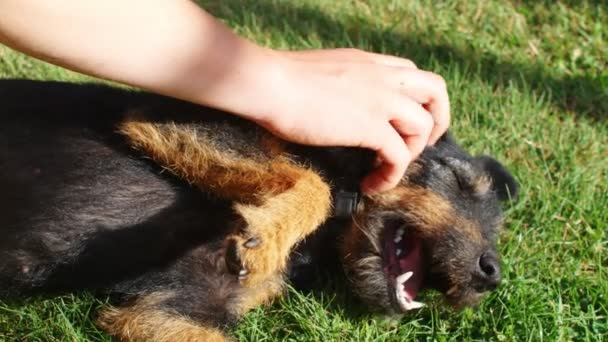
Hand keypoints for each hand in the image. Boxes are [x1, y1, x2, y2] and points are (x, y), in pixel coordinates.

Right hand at [255, 48, 449, 192]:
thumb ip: (341, 84)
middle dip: (437, 121)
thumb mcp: (323, 72)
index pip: (411, 74)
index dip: (416, 99)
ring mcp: (381, 100)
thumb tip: (338, 105)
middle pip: (436, 90)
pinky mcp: (371, 126)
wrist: (270, 84)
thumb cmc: (281, 80)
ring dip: (412, 152)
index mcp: (370, 63)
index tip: (402, 122)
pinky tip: (372, 185)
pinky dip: (391, 176)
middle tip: (419, 145)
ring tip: (386, 169)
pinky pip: (399, 156)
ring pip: (424, 126)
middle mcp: (383, 77)